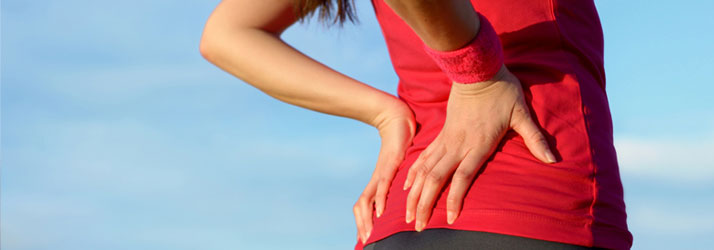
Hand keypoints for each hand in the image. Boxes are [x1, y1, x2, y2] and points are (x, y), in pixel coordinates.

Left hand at [354, 99, 415, 243]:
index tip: (366, 238)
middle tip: (365, 242)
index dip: (363, 222)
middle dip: (363, 225)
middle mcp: (377, 179)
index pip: (366, 205)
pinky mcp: (388, 165)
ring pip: (368, 200)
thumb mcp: (403, 168)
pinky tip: (380, 212)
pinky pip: (382, 186)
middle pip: (362, 207)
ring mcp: (381, 172)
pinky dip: (379, 200)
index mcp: (379, 181)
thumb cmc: (401, 143)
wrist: (398, 119)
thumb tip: (410, 194)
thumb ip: (404, 181)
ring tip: (369, 234)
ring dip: (367, 218)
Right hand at [403, 65, 555, 230]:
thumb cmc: (502, 90)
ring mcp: (447, 139)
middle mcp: (458, 145)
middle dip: (425, 204)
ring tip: (409, 213)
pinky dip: (413, 172)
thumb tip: (554, 159)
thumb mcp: (522, 114)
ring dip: (415, 193)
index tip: (449, 219)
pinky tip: (406, 186)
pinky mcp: (442, 132)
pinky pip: (423, 157)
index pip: (462, 178)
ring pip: (425, 170)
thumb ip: (535, 139)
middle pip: (436, 179)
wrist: (476, 67)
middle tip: (418, 226)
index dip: (454, 199)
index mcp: (478, 144)